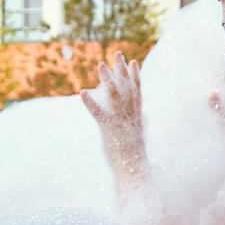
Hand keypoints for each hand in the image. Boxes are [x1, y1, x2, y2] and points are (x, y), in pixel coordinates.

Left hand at [80, 51, 147, 189]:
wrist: (135, 171)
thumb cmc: (136, 160)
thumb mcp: (137, 141)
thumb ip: (138, 129)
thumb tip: (142, 125)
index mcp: (137, 117)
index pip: (137, 92)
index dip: (135, 76)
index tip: (133, 62)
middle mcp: (130, 115)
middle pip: (127, 87)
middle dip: (121, 69)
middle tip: (116, 53)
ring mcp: (120, 121)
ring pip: (114, 94)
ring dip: (107, 79)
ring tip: (100, 64)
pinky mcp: (110, 129)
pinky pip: (98, 113)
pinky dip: (90, 103)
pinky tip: (82, 92)